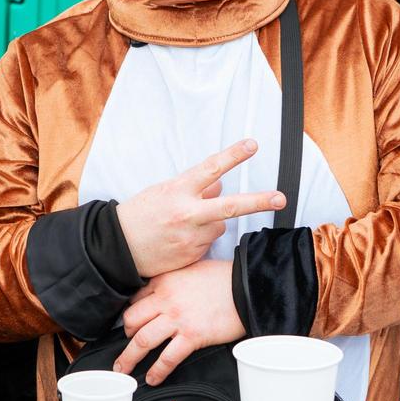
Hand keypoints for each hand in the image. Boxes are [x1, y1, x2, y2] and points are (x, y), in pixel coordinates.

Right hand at [113, 140, 284, 277]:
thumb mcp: (163, 191)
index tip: (253, 145)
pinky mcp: (192, 255)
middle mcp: (187, 214)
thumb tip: (220, 185)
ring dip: (211, 222)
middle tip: (281, 199)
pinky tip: (180, 239)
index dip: (233, 155)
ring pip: (220, 225)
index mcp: (178, 191)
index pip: (211, 169)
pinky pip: (208, 242)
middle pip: (231, 206)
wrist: (118, 249)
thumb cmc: (140, 215)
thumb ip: (194, 187)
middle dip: (259, 201)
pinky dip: (201, 239)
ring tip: (184, 225)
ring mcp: (191, 237)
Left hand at [113, 259, 244, 385]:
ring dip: (129, 358)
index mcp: (164, 281)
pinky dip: (157, 371)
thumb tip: (162, 295)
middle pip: (132, 320)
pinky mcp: (192, 336)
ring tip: (123, 370)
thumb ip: (173, 282)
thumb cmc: (223, 278)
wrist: (247, 286)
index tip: (130, 326)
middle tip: (124, 348)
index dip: (131, 315)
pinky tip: (152, 379)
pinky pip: (167, 357)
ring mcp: (178, 319)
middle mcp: (166, 299)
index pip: (135, 299)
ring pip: (143, 341)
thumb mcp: (190, 270)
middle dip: (125, 337)